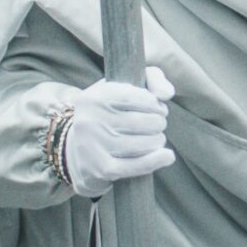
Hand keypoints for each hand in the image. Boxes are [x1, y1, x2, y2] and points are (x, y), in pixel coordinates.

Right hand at [61, 69, 177, 198]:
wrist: (78, 149)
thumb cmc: (109, 113)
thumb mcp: (125, 87)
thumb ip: (152, 78)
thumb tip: (166, 94)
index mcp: (95, 97)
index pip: (140, 97)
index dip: (155, 104)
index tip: (157, 108)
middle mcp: (90, 120)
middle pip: (145, 122)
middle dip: (159, 123)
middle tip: (156, 125)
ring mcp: (94, 146)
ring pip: (144, 143)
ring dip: (158, 141)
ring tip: (155, 139)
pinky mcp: (101, 168)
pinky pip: (135, 165)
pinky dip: (156, 161)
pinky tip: (167, 156)